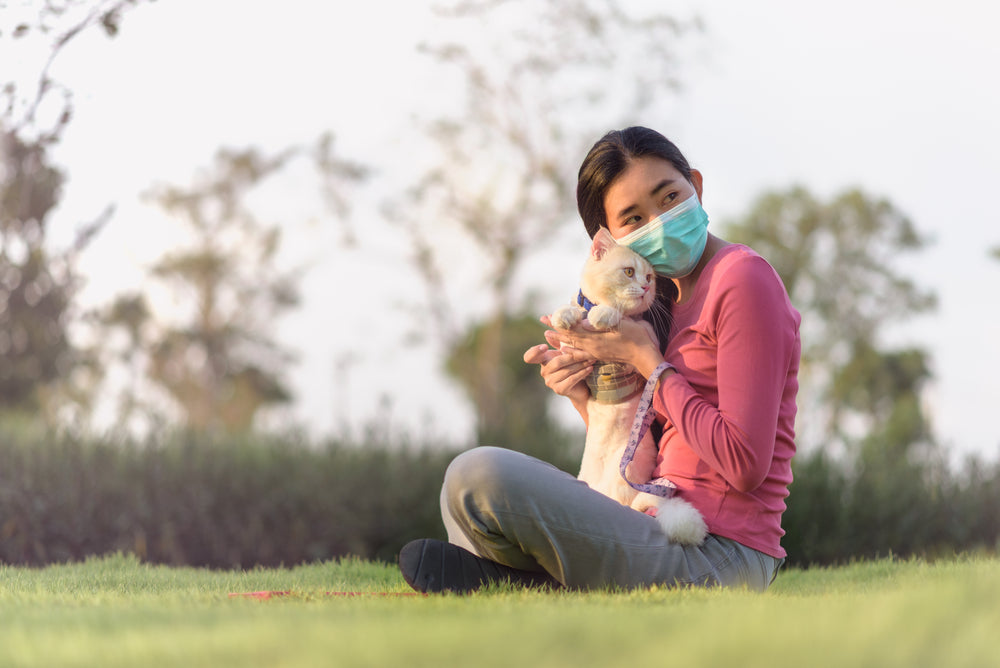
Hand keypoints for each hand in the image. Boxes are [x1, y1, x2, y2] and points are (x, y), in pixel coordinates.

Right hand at [523, 316, 592, 415]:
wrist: (583, 386)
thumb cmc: (576, 364)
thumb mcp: (569, 349)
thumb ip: (560, 337)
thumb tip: (549, 316)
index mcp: (544, 360)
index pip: (530, 357)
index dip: (534, 352)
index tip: (544, 346)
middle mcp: (544, 371)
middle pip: (556, 362)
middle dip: (572, 356)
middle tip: (585, 351)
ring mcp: (551, 382)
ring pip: (565, 370)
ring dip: (580, 364)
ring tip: (591, 358)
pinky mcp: (560, 390)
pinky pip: (571, 379)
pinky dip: (582, 373)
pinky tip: (590, 368)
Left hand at [544, 317, 663, 378]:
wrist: (645, 356)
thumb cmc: (637, 337)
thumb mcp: (620, 325)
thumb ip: (601, 323)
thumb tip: (582, 322)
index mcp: (595, 339)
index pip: (571, 329)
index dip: (558, 323)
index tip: (546, 317)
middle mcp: (592, 347)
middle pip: (569, 338)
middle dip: (556, 330)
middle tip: (543, 323)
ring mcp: (595, 352)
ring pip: (573, 345)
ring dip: (561, 339)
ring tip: (549, 335)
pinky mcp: (599, 355)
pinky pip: (581, 351)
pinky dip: (571, 348)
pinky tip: (566, 349)